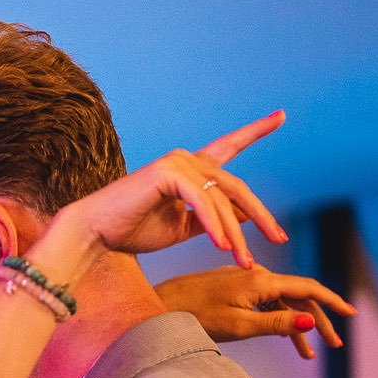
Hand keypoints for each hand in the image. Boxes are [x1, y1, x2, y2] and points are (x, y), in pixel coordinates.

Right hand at [51, 113, 289, 269]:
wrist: (96, 234)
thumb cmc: (134, 230)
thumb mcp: (183, 227)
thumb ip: (213, 220)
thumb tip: (245, 218)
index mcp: (189, 169)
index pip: (228, 147)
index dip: (255, 131)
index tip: (281, 115)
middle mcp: (185, 159)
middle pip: (235, 187)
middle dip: (260, 215)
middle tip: (279, 238)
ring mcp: (176, 163)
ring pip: (221, 200)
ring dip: (235, 234)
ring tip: (245, 261)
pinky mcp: (167, 173)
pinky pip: (201, 203)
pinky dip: (214, 226)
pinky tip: (222, 247)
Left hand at [156, 264, 352, 359]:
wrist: (160, 305)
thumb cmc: (195, 317)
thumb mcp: (240, 326)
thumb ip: (276, 324)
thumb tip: (309, 321)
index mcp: (260, 281)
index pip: (308, 288)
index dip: (332, 301)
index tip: (351, 313)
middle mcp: (256, 275)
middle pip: (297, 296)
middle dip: (317, 321)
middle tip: (333, 344)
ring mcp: (244, 280)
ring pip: (281, 301)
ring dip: (296, 326)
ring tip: (308, 354)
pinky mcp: (234, 287)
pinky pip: (265, 302)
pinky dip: (277, 320)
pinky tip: (284, 338)